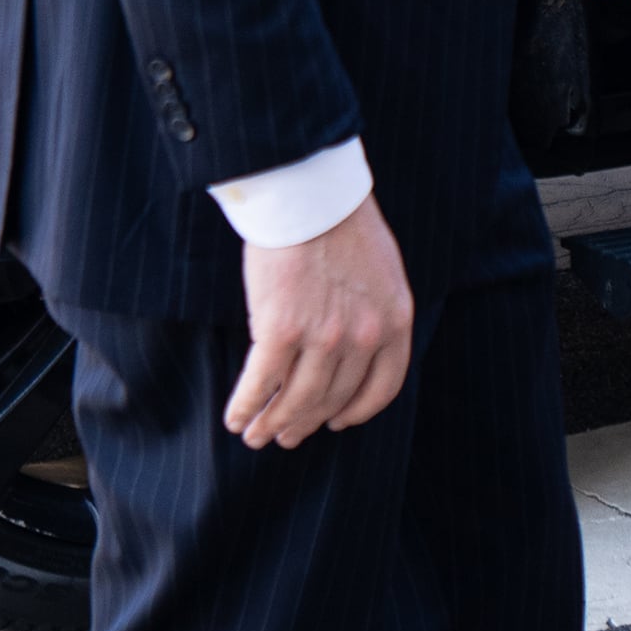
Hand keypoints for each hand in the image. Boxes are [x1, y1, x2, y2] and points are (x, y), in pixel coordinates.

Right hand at [224, 191, 412, 449]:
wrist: (310, 194)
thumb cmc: (340, 224)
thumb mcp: (382, 272)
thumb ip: (373, 313)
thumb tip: (353, 350)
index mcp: (395, 320)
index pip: (382, 387)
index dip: (357, 411)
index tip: (338, 422)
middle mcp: (365, 336)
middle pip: (333, 399)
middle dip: (306, 423)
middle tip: (287, 436)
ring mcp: (324, 337)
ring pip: (297, 399)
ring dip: (273, 423)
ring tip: (256, 434)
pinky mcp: (281, 330)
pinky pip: (261, 383)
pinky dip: (246, 406)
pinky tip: (236, 418)